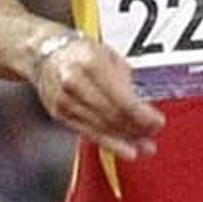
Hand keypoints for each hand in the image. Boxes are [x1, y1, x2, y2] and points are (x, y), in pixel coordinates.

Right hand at [35, 34, 163, 160]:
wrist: (44, 53)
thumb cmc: (79, 53)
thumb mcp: (109, 57)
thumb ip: (127, 84)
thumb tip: (144, 111)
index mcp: (91, 64)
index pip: (123, 100)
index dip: (143, 116)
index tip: (157, 122)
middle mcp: (75, 83)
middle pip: (113, 116)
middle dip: (136, 129)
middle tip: (151, 135)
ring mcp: (65, 101)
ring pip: (102, 128)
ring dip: (125, 140)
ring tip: (142, 147)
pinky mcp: (60, 115)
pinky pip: (89, 133)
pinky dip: (109, 142)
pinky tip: (123, 149)